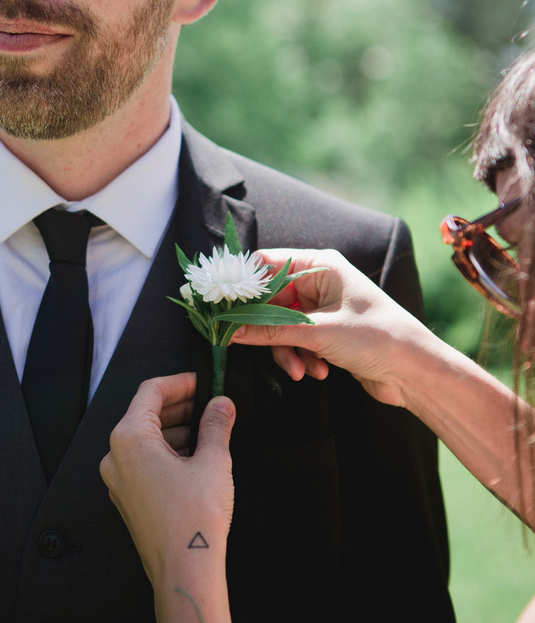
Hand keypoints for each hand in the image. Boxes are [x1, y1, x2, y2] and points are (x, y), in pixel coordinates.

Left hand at [100, 373, 234, 606]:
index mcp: (129, 438)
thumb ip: (216, 425)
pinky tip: (194, 455)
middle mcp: (116, 457)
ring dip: (175, 428)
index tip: (202, 381)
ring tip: (207, 429)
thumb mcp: (213, 460)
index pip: (151, 391)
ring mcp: (119, 480)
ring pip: (145, 439)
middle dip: (180, 406)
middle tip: (208, 403)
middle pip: (146, 413)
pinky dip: (167, 451)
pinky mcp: (128, 499)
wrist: (185, 569)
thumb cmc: (194, 519)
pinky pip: (144, 462)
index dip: (180, 382)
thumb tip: (221, 405)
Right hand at [231, 249, 434, 407]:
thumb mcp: (319, 332)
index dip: (243, 285)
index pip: (266, 265)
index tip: (221, 306)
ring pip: (281, 325)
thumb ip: (271, 330)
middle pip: (270, 300)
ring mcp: (322, 308)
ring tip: (301, 369)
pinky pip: (296, 341)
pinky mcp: (326, 333)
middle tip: (247, 345)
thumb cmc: (379, 337)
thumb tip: (231, 329)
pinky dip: (300, 357)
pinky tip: (315, 372)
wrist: (417, 373)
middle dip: (266, 328)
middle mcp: (319, 282)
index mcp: (320, 266)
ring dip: (286, 350)